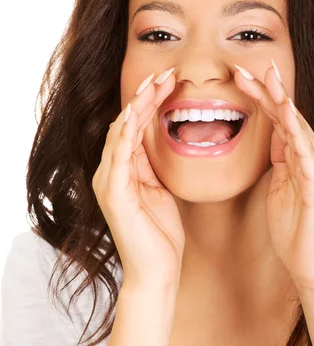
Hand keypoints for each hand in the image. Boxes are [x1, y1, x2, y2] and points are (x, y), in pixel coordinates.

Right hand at [92, 69, 184, 289]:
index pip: (134, 127)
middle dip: (145, 96)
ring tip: (157, 84)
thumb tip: (161, 142)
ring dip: (138, 107)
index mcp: (123, 172)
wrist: (157, 272)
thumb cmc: (161, 235)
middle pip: (125, 123)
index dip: (150, 102)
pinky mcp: (113, 195)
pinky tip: (138, 115)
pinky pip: (119, 157)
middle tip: (167, 73)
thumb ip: (154, 168)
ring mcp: (109, 183)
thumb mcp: (161, 192)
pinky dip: (127, 134)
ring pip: (120, 133)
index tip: (171, 81)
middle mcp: (110, 173)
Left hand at [234, 60, 313, 291]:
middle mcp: (311, 156)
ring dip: (281, 100)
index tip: (235, 78)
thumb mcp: (279, 189)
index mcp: (298, 157)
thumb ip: (278, 164)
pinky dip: (295, 130)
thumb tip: (268, 144)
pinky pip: (306, 151)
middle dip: (266, 89)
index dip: (257, 97)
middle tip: (242, 68)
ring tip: (267, 77)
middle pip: (286, 114)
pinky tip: (284, 112)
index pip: (276, 119)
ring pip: (297, 126)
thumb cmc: (296, 230)